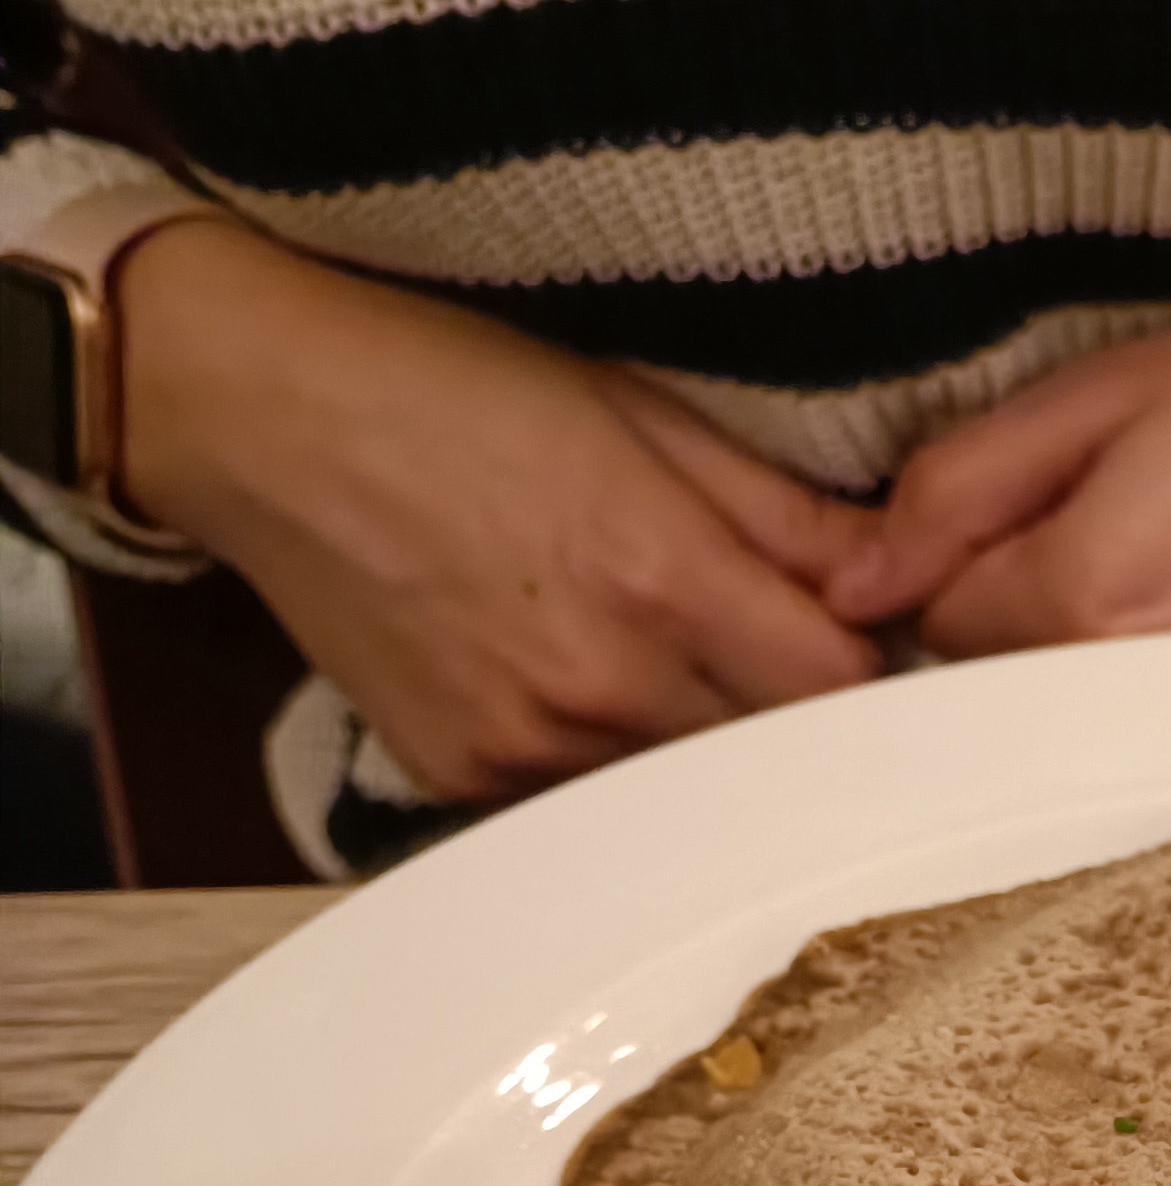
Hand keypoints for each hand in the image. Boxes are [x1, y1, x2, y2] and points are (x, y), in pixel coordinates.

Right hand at [117, 219, 882, 801]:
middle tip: (776, 660)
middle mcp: (602, 685)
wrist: (260, 418)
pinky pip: (584, 798)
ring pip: (681, 789)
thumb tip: (895, 579)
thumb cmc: (450, 387)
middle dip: (792, 716)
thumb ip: (781, 513)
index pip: (837, 690)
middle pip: (769, 754)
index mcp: (664, 579)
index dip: (866, 673)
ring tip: (662, 661)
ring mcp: (526, 748)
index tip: (864, 648)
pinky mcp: (462, 782)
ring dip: (701, 747)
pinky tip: (575, 689)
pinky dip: (605, 760)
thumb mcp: (639, 412)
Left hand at [827, 231, 1170, 655]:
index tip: (1026, 513)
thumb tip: (852, 579)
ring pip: (1085, 725)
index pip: (932, 624)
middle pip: (1004, 693)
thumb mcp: (1109, 391)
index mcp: (1085, 599)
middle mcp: (1144, 697)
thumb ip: (963, 486)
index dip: (962, 560)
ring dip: (1101, 664)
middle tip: (1118, 535)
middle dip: (1021, 624)